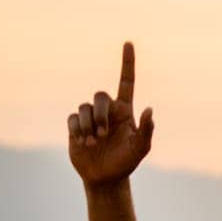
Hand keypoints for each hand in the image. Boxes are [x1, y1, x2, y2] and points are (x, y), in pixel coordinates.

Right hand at [68, 42, 154, 185]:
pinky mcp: (74, 125)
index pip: (126, 82)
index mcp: (125, 111)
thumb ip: (147, 130)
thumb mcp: (140, 149)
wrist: (105, 177)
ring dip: (88, 126)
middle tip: (104, 135)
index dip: (127, 63)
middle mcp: (107, 110)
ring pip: (84, 107)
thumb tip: (149, 109)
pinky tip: (83, 143)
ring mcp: (90, 117)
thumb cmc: (126, 162)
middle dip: (100, 115)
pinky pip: (72, 117)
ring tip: (94, 143)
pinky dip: (77, 129)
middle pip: (99, 96)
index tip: (128, 43)